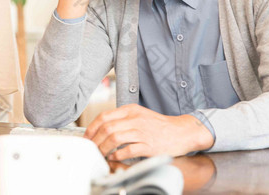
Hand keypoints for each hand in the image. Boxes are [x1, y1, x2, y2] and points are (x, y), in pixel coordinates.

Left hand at [84, 104, 213, 160]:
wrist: (181, 132)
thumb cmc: (159, 125)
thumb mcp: (139, 115)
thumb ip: (123, 118)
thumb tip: (102, 128)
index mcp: (131, 110)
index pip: (104, 116)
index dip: (92, 128)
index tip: (87, 137)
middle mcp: (135, 119)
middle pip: (107, 128)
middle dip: (95, 140)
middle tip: (92, 148)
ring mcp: (142, 132)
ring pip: (114, 139)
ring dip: (104, 149)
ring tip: (101, 154)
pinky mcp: (148, 145)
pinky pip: (127, 150)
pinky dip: (117, 156)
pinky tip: (113, 158)